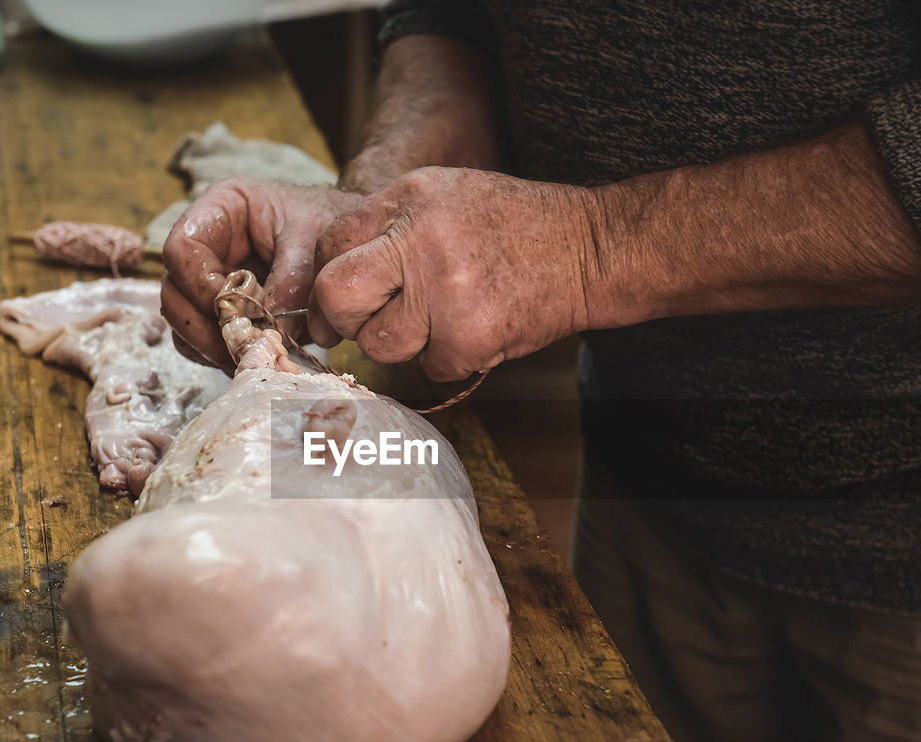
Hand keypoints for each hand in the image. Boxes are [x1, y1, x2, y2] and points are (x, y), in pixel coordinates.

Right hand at [160, 180, 361, 367]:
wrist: (348, 240)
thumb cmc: (328, 224)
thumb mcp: (315, 241)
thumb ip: (293, 282)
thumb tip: (271, 330)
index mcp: (220, 211)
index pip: (181, 250)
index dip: (200, 285)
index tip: (235, 310)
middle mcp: (205, 248)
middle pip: (173, 294)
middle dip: (204, 327)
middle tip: (243, 345)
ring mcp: (208, 282)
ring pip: (184, 325)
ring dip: (213, 347)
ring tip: (254, 354)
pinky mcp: (222, 313)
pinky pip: (204, 343)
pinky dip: (225, 354)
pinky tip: (256, 356)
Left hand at [310, 167, 597, 380]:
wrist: (590, 248)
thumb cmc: (515, 225)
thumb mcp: (445, 194)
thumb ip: (388, 224)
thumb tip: (331, 278)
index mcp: (409, 200)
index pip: (330, 244)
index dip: (330, 276)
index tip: (346, 296)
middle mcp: (419, 242)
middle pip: (336, 297)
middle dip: (345, 318)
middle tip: (371, 321)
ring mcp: (444, 293)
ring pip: (379, 344)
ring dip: (402, 344)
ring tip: (440, 320)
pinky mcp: (469, 337)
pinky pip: (428, 368)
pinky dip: (448, 359)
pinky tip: (476, 330)